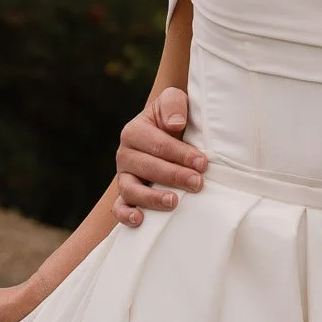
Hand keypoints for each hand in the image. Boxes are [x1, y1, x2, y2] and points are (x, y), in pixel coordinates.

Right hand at [114, 87, 203, 225]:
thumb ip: (173, 104)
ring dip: (152, 198)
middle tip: (198, 183)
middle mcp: (125, 154)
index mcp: (134, 131)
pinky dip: (126, 215)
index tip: (202, 163)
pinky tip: (140, 220)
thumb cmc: (173, 118)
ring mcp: (123, 176)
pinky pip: (119, 208)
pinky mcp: (125, 195)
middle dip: (175, 176)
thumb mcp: (173, 101)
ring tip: (174, 202)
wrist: (165, 133)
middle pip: (147, 168)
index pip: (158, 145)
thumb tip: (175, 124)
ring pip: (131, 190)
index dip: (181, 154)